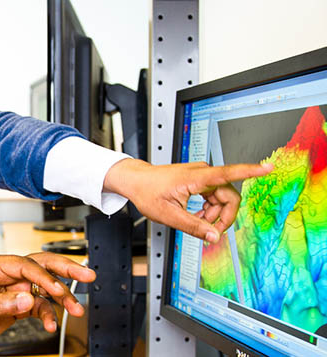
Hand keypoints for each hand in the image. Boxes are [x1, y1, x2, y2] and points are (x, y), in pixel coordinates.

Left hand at [0, 252, 94, 354]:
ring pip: (44, 287)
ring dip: (61, 298)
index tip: (56, 290)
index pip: (25, 265)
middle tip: (87, 275)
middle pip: (41, 266)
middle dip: (65, 270)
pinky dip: (47, 314)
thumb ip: (2, 303)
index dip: (43, 276)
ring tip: (76, 309)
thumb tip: (27, 299)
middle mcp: (6, 274)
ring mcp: (13, 288)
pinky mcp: (16, 304)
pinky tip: (51, 324)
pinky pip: (39, 306)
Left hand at [104, 159, 272, 242]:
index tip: (267, 168)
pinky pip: (214, 196)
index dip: (250, 171)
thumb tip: (214, 236)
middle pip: (229, 195)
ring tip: (197, 222)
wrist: (136, 180)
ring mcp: (201, 175)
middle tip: (210, 230)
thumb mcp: (169, 215)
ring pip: (222, 197)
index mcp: (196, 178)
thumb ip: (194, 227)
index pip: (228, 173)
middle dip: (224, 215)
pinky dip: (209, 208)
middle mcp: (202, 172)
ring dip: (215, 213)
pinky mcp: (200, 179)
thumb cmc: (147, 192)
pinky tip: (198, 216)